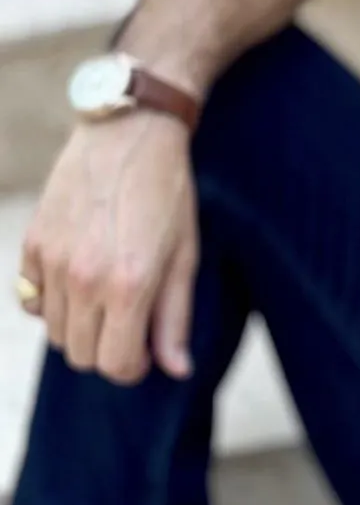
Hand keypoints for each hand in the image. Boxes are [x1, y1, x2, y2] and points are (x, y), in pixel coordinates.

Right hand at [19, 113, 198, 383]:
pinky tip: (77, 279)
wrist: (129, 133)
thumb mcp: (184, 257)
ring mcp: (51, 261)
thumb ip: (175, 318)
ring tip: (106, 296)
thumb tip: (176, 370)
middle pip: (82, 355)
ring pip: (55, 332)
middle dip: (107, 349)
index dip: (132, 367)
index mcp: (128, 286)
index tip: (142, 352)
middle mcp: (83, 279)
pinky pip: (31, 301)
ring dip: (80, 327)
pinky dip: (51, 302)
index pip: (114, 365)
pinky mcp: (31, 243)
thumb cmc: (167, 194)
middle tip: (128, 324)